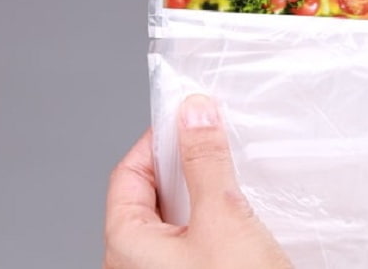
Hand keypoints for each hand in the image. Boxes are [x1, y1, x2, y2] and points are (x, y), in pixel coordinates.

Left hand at [104, 95, 292, 268]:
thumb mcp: (223, 216)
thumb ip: (205, 161)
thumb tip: (193, 113)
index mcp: (126, 246)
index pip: (128, 175)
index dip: (156, 141)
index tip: (186, 118)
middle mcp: (136, 265)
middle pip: (151, 195)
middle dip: (184, 164)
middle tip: (215, 141)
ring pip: (176, 218)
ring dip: (202, 190)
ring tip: (231, 174)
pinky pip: (193, 239)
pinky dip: (213, 216)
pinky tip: (241, 211)